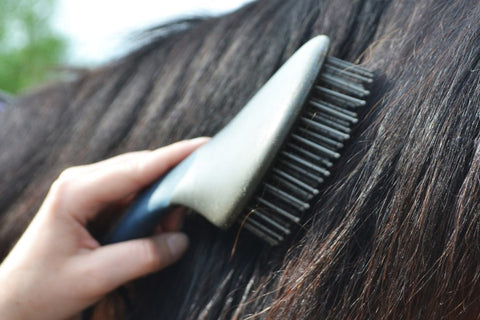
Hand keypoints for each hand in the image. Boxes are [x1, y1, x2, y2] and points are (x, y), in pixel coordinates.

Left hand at [0, 138, 208, 319]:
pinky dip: (149, 211)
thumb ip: (142, 258)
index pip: (136, 169)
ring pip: (138, 183)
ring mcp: (87, 190)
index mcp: (76, 191)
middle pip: (140, 169)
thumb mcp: (94, 277)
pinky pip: (131, 197)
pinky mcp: (94, 203)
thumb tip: (181, 241)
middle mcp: (82, 182)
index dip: (173, 157)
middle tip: (193, 208)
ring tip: (170, 230)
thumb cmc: (43, 290)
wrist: (14, 302)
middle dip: (170, 185)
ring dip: (160, 202)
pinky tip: (155, 228)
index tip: (203, 146)